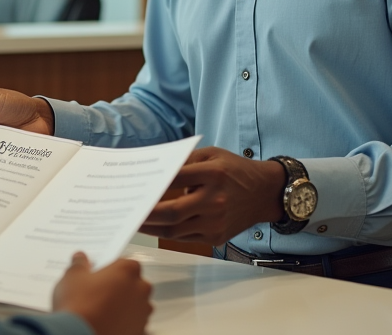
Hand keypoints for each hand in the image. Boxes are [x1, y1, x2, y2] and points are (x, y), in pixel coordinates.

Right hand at [53, 252, 151, 334]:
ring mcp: (143, 312)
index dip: (112, 269)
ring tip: (102, 313)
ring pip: (135, 305)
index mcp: (127, 270)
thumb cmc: (79, 305)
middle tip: (99, 294)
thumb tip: (80, 258)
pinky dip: (124, 324)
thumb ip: (79, 264)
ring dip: (124, 307)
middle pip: (133, 283)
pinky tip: (108, 324)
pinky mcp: (140, 330)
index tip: (100, 275)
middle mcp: (141, 289)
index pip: (125, 263)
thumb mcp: (72, 277)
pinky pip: (134, 324)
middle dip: (120, 287)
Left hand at [140, 147, 285, 244]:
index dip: (153, 184)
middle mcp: (215, 200)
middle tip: (127, 210)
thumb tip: (156, 169)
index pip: (176, 179)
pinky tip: (153, 226)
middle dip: (146, 213)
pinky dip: (167, 232)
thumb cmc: (235, 170)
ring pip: (176, 229)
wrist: (265, 192)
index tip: (134, 185)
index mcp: (214, 174)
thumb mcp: (212, 155)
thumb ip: (185, 160)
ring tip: (133, 221)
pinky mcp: (217, 237)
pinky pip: (185, 237)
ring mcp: (217, 222)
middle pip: (173, 212)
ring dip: (151, 227)